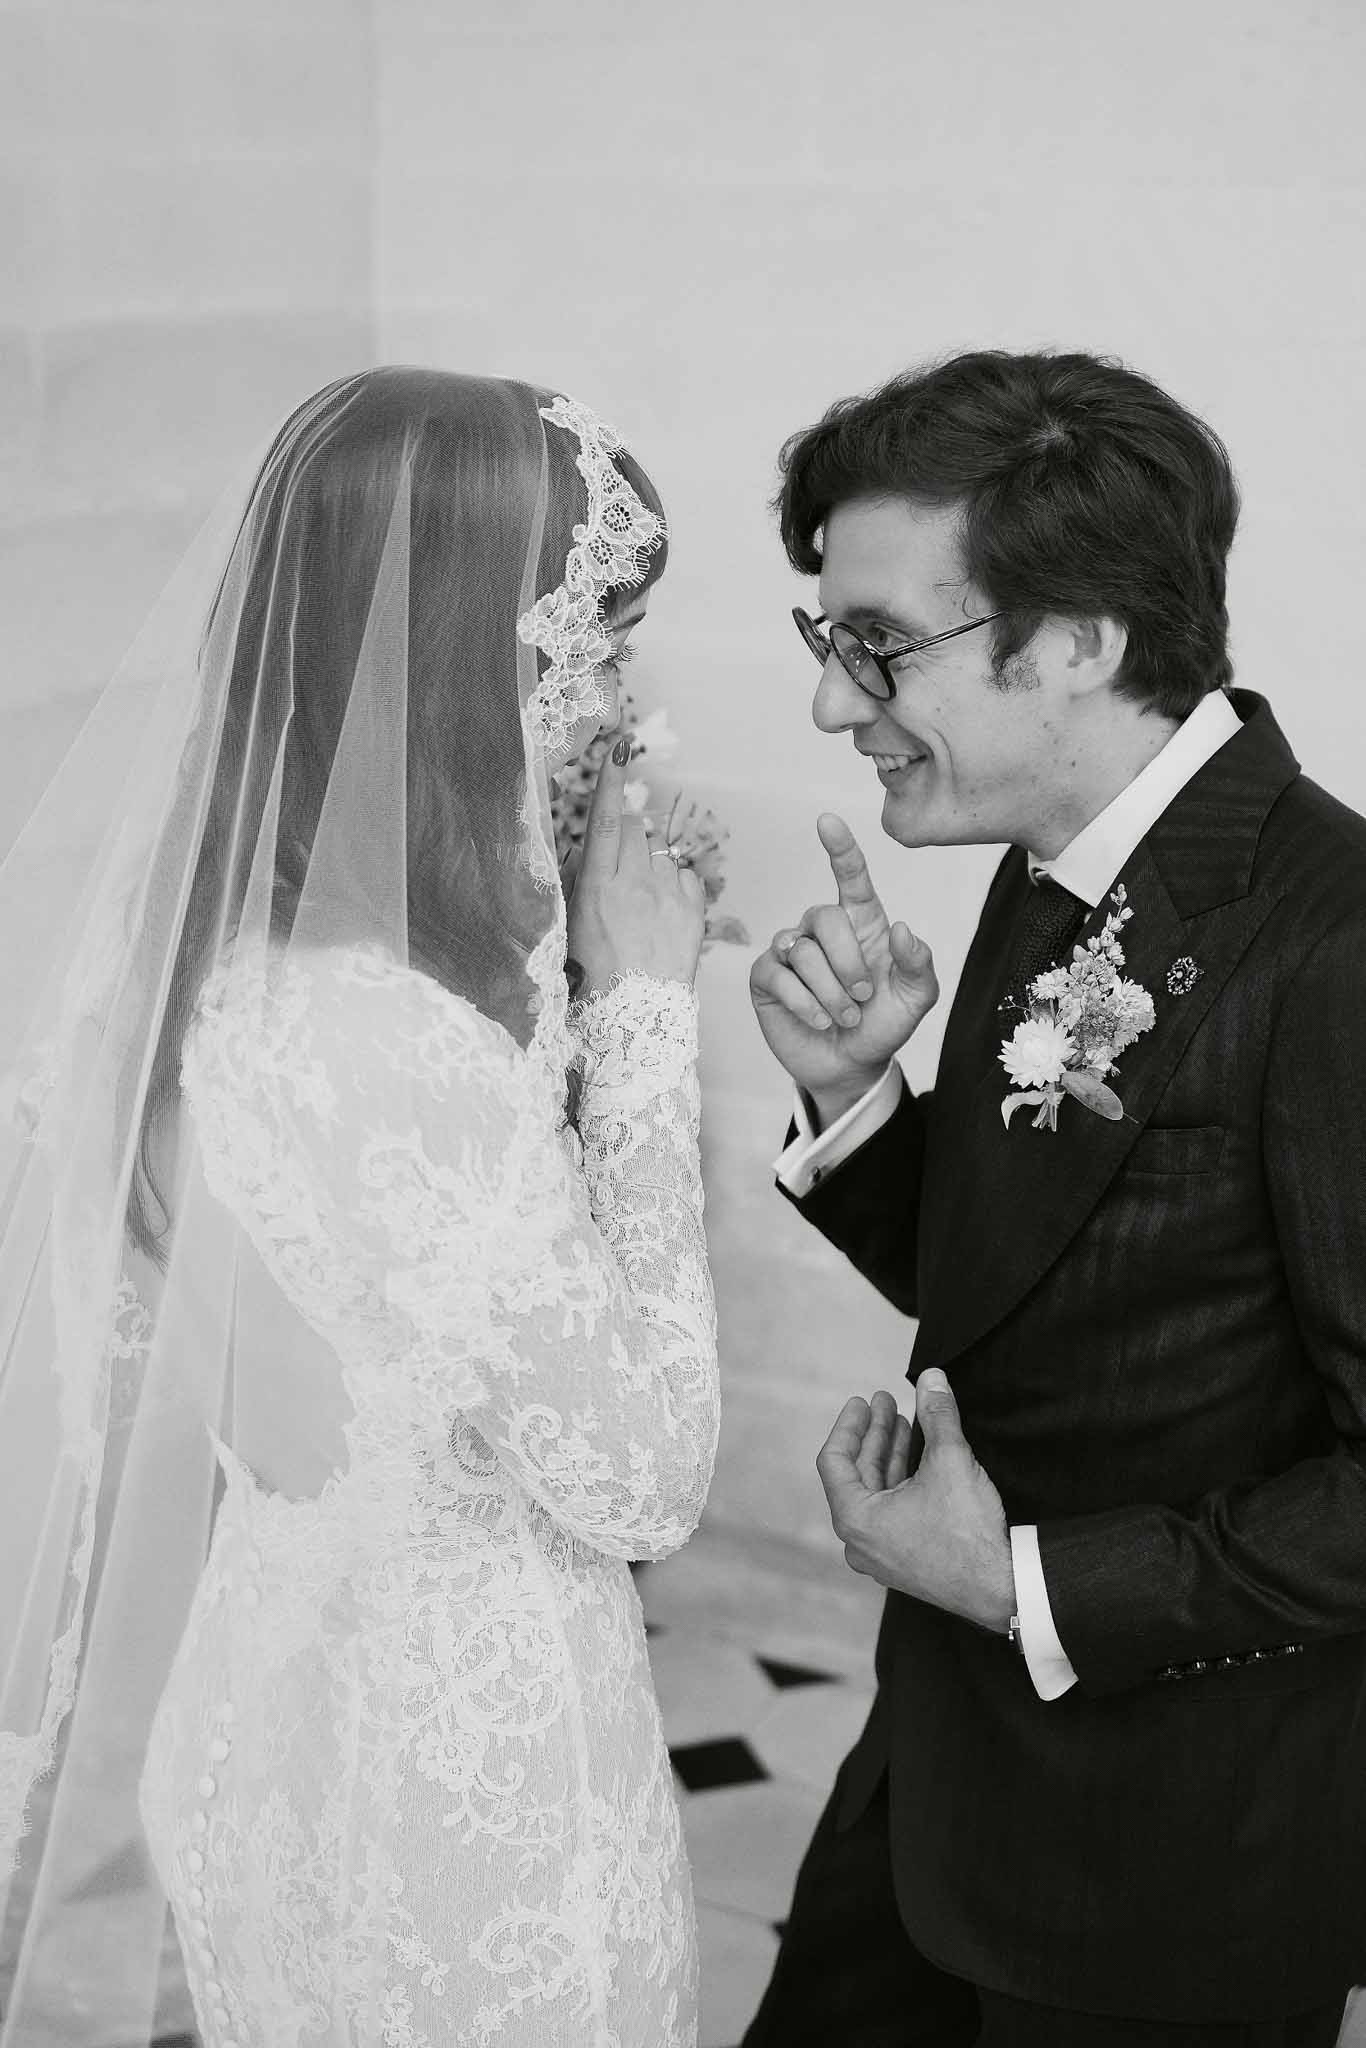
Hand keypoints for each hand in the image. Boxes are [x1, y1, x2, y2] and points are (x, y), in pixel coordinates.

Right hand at [566, 736, 705, 993]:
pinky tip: (664, 914)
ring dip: (650, 866)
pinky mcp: (694, 910)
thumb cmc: (595, 978)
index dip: (609, 780)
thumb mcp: (571, 928)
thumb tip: (589, 848)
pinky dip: (675, 887)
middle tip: (618, 877)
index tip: (618, 746)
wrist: (638, 1019)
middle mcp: (634, 884)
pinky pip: (685, 876)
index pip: (602, 819)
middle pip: (632, 829)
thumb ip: (579, 882)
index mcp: (596, 887)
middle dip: (623, 840)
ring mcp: (668, 895)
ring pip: (659, 852)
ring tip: (642, 906)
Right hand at [749, 814, 937, 1114]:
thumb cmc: (883, 1024)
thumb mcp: (916, 998)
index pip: (849, 877)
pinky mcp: (766, 978)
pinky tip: (818, 1019)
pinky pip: (778, 974)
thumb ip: (918, 963)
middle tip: (863, 997)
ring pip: (802, 951)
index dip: (840, 848)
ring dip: (830, 992)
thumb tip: (901, 929)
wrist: (851, 1067)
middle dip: (848, 961)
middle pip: (824, 917)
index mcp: (861, 923)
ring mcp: (791, 952)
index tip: (827, 821)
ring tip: (845, 1017)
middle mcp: (822, 930)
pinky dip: (805, 1002)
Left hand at [816, 1372, 1014, 1633]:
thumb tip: (932, 1377)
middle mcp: (860, 1542)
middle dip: (874, 1435)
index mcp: (856, 1520)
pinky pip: (891, 1513)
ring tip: (907, 1423)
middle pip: (856, 1475)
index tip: (862, 1401)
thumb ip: (936, 1414)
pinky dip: (900, 1482)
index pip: (834, 1461)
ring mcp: (881, 1555)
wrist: (1003, 1587)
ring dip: (889, 1456)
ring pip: (876, 1494)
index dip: (849, 1425)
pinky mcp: (904, 1561)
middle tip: (886, 1402)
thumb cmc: (968, 1533)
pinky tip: (919, 1458)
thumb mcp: (949, 1460)